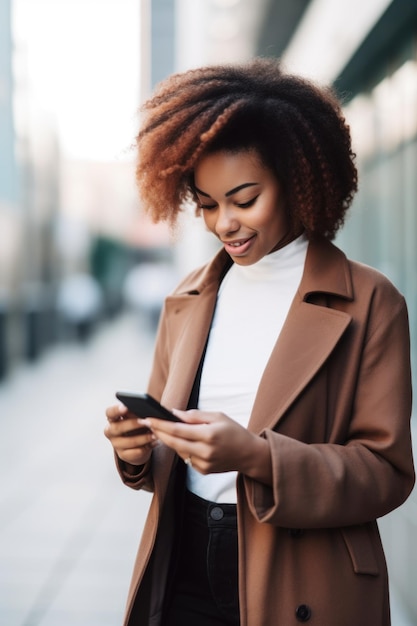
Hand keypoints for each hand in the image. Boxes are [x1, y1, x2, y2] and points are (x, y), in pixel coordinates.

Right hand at [104, 403, 157, 465]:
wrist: (139, 443)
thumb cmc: (138, 424)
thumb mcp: (137, 416)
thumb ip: (139, 410)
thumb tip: (149, 406)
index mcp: (112, 418)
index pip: (110, 412)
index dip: (116, 410)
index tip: (126, 407)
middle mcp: (111, 431)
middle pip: (118, 428)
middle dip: (133, 424)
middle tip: (147, 422)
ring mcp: (116, 444)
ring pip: (129, 442)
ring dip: (144, 438)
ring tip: (155, 434)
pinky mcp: (123, 455)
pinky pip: (135, 452)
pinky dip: (146, 447)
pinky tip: (154, 442)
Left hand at [142, 409, 271, 483]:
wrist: (249, 454)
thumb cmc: (234, 431)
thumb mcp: (218, 416)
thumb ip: (195, 416)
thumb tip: (174, 413)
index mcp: (209, 435)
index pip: (178, 430)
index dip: (161, 424)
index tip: (149, 418)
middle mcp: (205, 452)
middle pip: (174, 443)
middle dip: (159, 432)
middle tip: (147, 423)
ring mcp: (204, 464)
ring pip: (178, 451)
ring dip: (169, 441)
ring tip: (160, 429)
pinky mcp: (203, 471)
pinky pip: (186, 458)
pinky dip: (181, 449)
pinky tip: (179, 441)